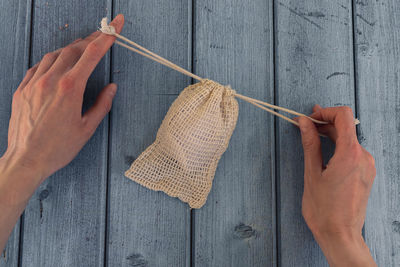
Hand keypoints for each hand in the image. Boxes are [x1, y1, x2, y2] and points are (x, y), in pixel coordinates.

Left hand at [1, 14, 123, 181]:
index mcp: (70, 88)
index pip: (92, 54)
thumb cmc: (58, 148)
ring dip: (70, 50)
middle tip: (101, 37)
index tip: (116, 24)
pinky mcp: (22, 89)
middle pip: (74, 49)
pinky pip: (38, 66)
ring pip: (54, 54)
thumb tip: (111, 88)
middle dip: (90, 41)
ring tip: (81, 52)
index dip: (107, 36)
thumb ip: (102, 105)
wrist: (25, 160)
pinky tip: (57, 67)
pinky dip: (51, 61)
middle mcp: (50, 80)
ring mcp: (33, 83)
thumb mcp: (87, 128)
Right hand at [298, 105, 375, 266]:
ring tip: (312, 139)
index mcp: (350, 154)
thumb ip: (310, 144)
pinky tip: (324, 154)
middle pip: (346, 128)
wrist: (340, 235)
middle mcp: (364, 157)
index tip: (310, 117)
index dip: (326, 112)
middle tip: (305, 126)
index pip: (344, 117)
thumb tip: (304, 123)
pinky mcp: (367, 174)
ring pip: (349, 140)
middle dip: (325, 123)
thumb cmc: (324, 209)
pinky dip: (339, 147)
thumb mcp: (312, 173)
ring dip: (332, 135)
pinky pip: (353, 152)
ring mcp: (368, 166)